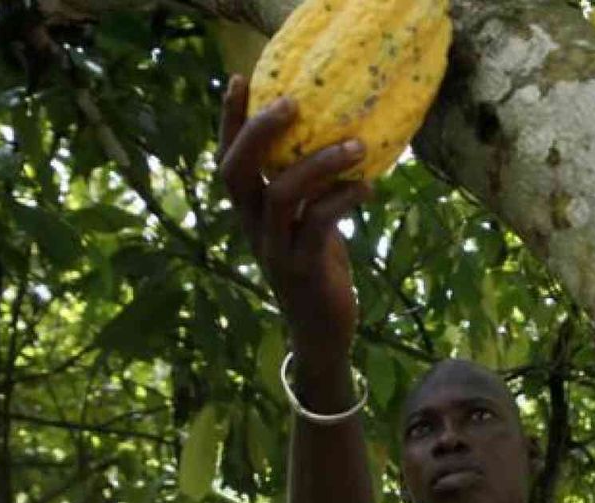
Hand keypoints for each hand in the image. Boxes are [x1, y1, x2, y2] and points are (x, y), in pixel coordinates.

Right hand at [217, 75, 372, 360]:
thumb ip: (310, 190)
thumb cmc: (319, 268)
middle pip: (236, 172)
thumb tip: (339, 138)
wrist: (322, 332)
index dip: (230, 120)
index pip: (227, 159)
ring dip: (319, 164)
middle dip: (260, 131)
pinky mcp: (302, 268)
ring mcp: (274, 249)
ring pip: (281, 195)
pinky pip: (319, 225)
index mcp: (250, 212)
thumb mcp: (308, 222)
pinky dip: (343, 200)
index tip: (242, 78)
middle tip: (294, 102)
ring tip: (357, 144)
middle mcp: (253, 227)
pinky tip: (367, 187)